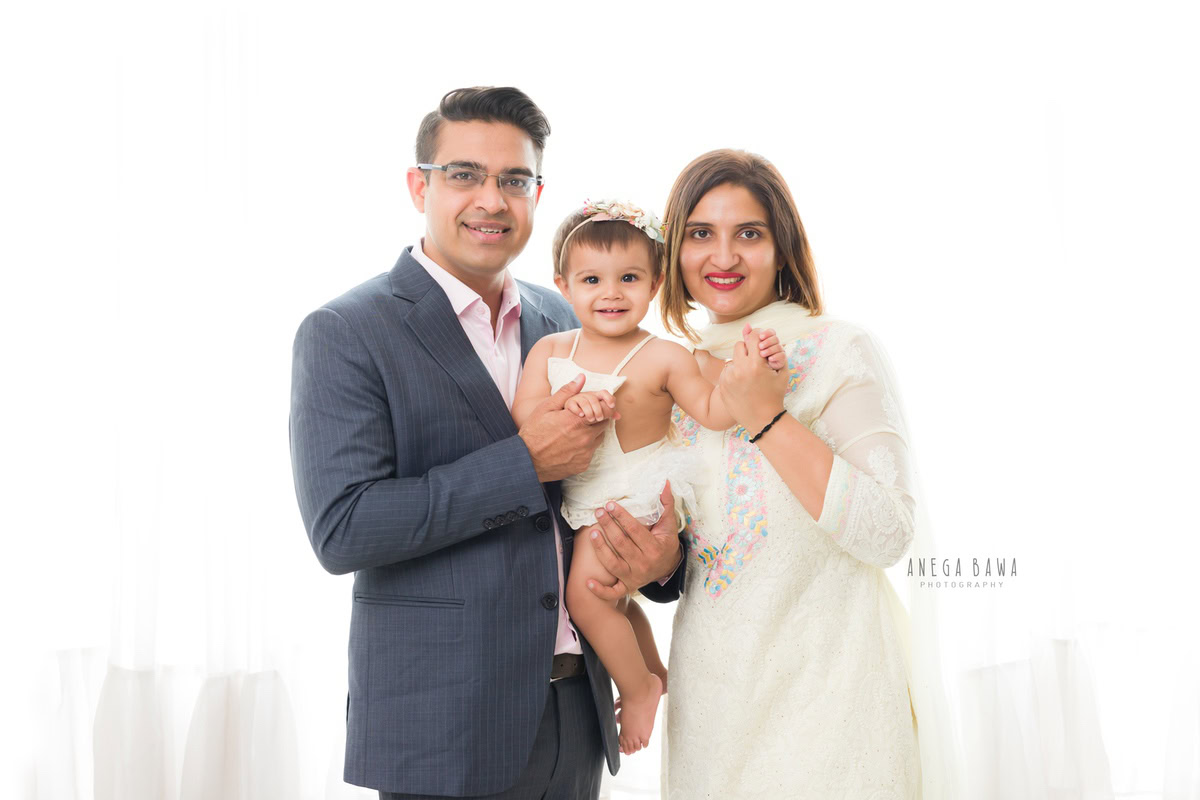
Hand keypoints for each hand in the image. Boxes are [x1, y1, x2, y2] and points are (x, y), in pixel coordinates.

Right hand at [518, 375, 616, 481]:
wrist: (527, 461)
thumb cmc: (534, 432)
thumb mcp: (546, 407)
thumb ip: (567, 392)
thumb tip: (581, 378)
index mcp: (577, 420)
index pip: (607, 411)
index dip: (606, 407)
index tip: (598, 406)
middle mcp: (585, 437)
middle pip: (604, 424)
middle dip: (596, 419)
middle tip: (581, 419)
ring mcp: (585, 452)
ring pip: (598, 439)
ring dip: (591, 433)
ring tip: (574, 433)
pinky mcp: (583, 465)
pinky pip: (590, 453)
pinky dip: (584, 448)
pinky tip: (570, 446)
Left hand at [585, 482, 681, 599]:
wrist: (667, 569)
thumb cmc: (666, 543)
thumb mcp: (669, 525)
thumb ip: (666, 505)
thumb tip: (665, 483)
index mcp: (654, 548)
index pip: (634, 530)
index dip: (621, 516)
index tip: (611, 504)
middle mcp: (643, 564)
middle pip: (621, 544)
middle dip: (608, 526)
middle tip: (598, 512)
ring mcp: (634, 577)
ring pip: (613, 564)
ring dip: (600, 548)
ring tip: (592, 532)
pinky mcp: (627, 586)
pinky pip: (613, 592)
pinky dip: (600, 590)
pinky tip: (588, 582)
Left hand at [719, 327, 788, 431]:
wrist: (763, 419)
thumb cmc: (775, 394)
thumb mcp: (781, 371)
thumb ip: (774, 349)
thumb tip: (760, 331)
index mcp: (756, 365)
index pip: (753, 337)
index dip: (758, 337)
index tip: (760, 343)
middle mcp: (740, 369)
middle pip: (740, 344)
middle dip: (748, 350)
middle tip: (756, 361)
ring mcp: (728, 378)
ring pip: (733, 358)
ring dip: (741, 362)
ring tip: (750, 377)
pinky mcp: (722, 385)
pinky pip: (727, 370)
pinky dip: (734, 374)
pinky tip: (743, 385)